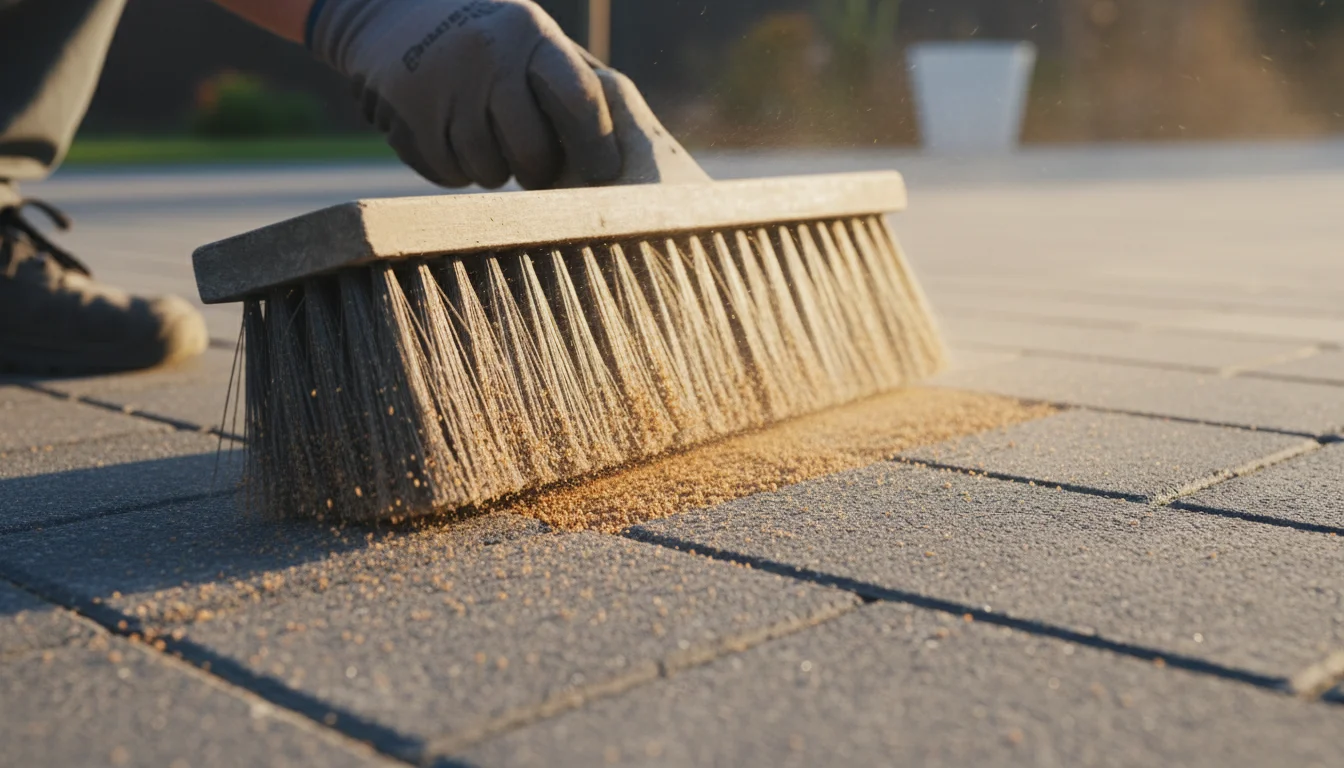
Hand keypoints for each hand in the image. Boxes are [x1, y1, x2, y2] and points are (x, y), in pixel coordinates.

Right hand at [309, 0, 621, 188]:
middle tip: (534, 164)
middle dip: (538, 169)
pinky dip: (456, 169)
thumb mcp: (526, 36)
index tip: (603, 171)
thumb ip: (568, 79)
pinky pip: (450, 175)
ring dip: (493, 169)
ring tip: (482, 135)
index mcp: (528, 33)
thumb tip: (627, 142)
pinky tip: (449, 135)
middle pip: (533, 152)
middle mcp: (486, 56)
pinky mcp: (407, 117)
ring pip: (490, 173)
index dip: (597, 144)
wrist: (386, 11)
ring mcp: (443, 87)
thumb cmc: (482, 36)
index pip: (579, 99)